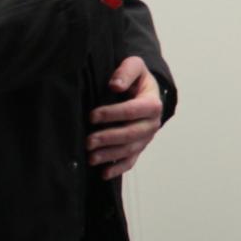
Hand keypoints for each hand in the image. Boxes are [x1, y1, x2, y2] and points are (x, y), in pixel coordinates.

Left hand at [88, 57, 163, 179]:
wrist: (146, 93)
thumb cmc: (137, 80)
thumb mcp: (135, 66)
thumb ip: (126, 71)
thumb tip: (115, 85)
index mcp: (152, 103)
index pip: (133, 110)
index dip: (113, 114)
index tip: (92, 115)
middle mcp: (152, 123)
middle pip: (131, 134)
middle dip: (108, 138)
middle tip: (88, 141)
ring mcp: (146, 138)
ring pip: (129, 150)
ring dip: (110, 155)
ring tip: (91, 158)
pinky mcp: (139, 148)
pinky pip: (130, 162)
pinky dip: (118, 169)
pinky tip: (103, 174)